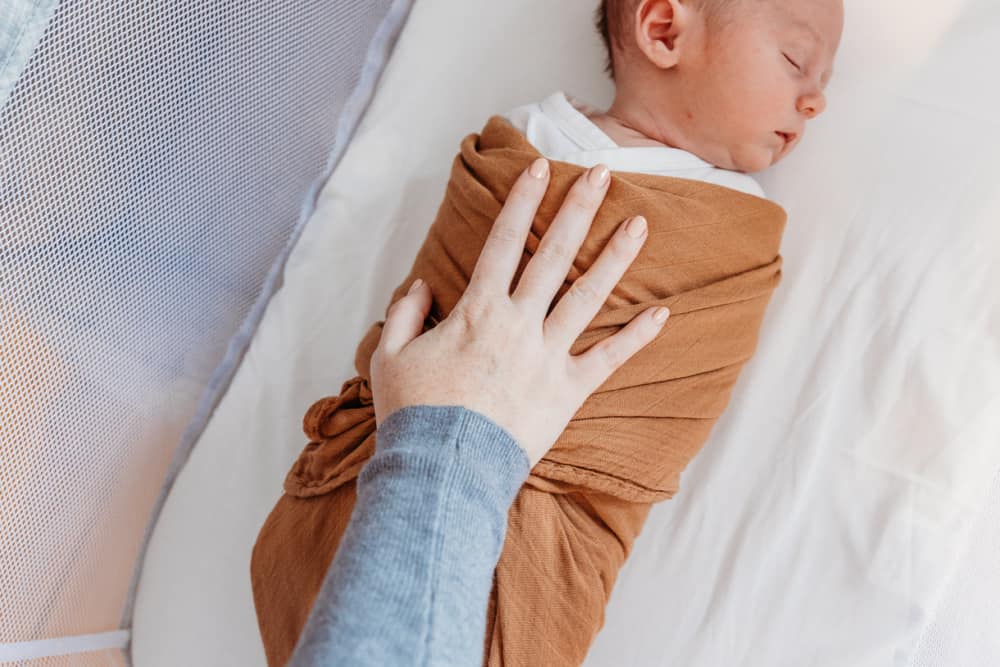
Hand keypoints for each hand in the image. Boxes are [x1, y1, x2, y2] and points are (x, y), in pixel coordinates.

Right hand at [369, 158, 668, 465]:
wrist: (443, 472)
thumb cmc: (413, 415)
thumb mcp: (389, 357)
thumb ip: (403, 314)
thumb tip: (420, 285)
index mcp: (477, 310)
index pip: (503, 242)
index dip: (522, 201)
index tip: (539, 168)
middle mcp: (518, 324)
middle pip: (554, 256)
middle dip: (578, 209)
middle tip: (602, 173)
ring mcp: (547, 356)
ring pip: (588, 297)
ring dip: (616, 258)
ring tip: (641, 224)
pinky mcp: (567, 392)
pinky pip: (608, 360)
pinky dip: (636, 338)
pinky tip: (663, 313)